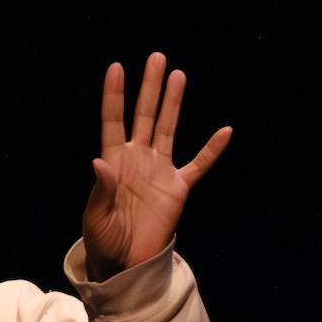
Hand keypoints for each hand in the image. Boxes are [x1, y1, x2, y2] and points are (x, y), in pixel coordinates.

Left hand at [82, 53, 229, 279]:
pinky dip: (212, 150)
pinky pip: (198, 165)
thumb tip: (99, 162)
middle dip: (150, 87)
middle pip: (145, 115)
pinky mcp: (178, 188)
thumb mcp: (96, 217)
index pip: (113, 121)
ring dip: (173, 103)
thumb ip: (102, 189)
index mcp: (113, 163)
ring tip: (178, 76)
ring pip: (168, 129)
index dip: (114, 96)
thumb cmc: (104, 239)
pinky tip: (225, 131)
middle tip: (157, 58)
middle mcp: (137, 159)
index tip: (116, 68)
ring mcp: (159, 170)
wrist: (126, 263)